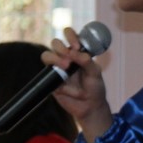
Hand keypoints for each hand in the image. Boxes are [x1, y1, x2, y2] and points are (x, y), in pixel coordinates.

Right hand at [43, 26, 111, 140]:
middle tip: (71, 58)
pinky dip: (53, 72)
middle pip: (55, 43)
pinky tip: (62, 78)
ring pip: (47, 55)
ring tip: (65, 66)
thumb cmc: (95, 88)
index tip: (77, 46)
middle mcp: (66, 57)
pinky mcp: (51, 80)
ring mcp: (57, 68)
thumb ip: (87, 61)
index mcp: (77, 52)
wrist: (90, 107)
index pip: (70, 35)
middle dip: (61, 47)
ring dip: (55, 58)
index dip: (71, 36)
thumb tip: (73, 52)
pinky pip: (46, 73)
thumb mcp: (95, 73)